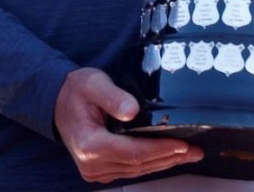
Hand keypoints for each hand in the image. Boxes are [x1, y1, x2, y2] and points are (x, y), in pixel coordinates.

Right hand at [53, 67, 200, 182]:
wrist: (58, 103)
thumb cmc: (75, 92)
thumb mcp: (92, 83)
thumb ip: (113, 96)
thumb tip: (132, 110)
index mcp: (89, 144)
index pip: (132, 152)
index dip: (159, 149)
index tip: (181, 144)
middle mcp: (92, 164)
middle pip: (138, 165)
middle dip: (169, 157)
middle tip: (194, 151)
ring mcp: (96, 170)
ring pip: (137, 171)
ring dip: (163, 162)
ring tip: (188, 154)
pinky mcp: (101, 171)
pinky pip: (130, 170)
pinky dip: (150, 163)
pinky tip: (166, 157)